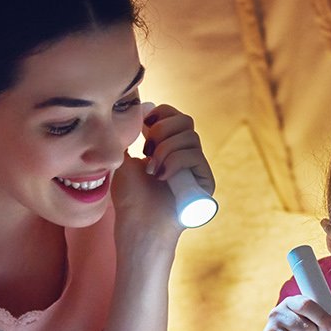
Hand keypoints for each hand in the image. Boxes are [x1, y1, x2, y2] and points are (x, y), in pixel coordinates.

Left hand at [110, 103, 212, 246]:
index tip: (143, 125)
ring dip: (166, 149)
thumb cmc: (130, 197)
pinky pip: (195, 156)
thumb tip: (145, 104)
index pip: (176, 116)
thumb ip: (133, 133)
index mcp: (170, 147)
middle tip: (147, 150)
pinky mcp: (206, 182)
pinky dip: (176, 162)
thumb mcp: (125, 158)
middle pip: (186, 121)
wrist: (138, 225)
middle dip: (162, 129)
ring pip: (190, 137)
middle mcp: (187, 155)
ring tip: (153, 170)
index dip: (162, 114)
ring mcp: (197, 168)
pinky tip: (163, 177)